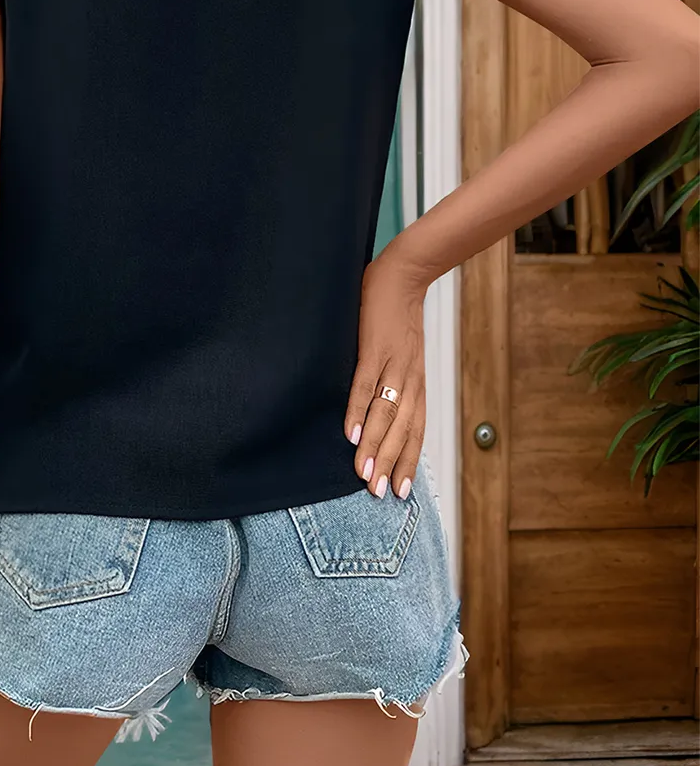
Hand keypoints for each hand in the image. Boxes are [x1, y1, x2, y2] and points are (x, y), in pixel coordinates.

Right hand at [344, 250, 427, 500]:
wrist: (403, 272)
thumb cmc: (397, 314)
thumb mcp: (402, 351)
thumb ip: (392, 377)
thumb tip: (374, 406)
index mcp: (416, 381)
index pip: (416, 429)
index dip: (409, 460)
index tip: (402, 490)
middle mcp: (410, 377)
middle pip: (403, 429)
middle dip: (391, 463)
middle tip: (379, 493)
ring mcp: (394, 362)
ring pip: (386, 413)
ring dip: (375, 445)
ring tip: (363, 472)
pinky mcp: (375, 347)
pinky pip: (366, 384)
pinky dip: (358, 410)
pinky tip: (350, 432)